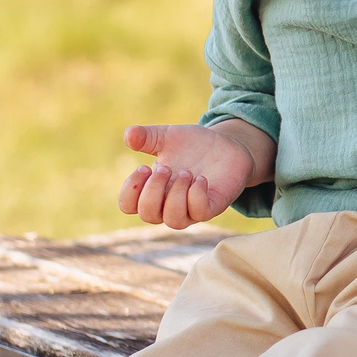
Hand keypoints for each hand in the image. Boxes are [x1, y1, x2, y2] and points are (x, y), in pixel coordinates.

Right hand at [118, 122, 266, 228]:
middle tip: (166, 168)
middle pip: (148, 215)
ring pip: (174, 220)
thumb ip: (146, 137)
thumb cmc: (193, 145)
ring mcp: (192, 208)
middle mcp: (169, 204)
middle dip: (153, 190)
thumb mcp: (167, 136)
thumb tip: (128, 135)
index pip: (128, 206)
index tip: (144, 167)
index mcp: (153, 189)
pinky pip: (200, 213)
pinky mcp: (213, 206)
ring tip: (186, 172)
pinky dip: (196, 196)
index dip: (130, 191)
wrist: (227, 145)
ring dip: (175, 195)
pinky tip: (201, 178)